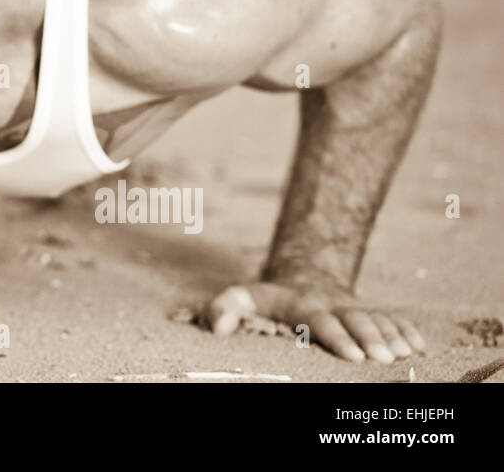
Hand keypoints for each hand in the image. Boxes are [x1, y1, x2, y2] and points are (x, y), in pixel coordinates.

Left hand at [204, 281, 425, 362]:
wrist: (302, 279)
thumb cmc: (268, 299)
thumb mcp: (242, 297)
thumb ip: (224, 308)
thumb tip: (217, 328)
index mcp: (303, 304)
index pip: (321, 320)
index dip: (338, 337)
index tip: (353, 355)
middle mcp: (334, 304)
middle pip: (356, 320)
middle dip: (371, 338)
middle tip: (383, 359)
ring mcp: (354, 307)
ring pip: (378, 319)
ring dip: (393, 335)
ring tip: (405, 355)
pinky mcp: (369, 311)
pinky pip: (393, 317)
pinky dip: (407, 330)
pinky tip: (420, 346)